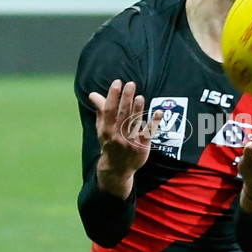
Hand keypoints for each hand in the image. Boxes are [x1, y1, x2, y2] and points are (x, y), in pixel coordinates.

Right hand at [89, 80, 161, 197]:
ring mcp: (130, 141)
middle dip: (126, 99)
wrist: (116, 168)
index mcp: (107, 128)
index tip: (117, 82)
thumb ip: (100, 110)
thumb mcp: (102, 128)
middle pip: (122, 114)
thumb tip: (92, 94)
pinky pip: (148, 133)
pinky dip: (153, 123)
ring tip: (140, 97)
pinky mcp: (142, 146)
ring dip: (138, 110)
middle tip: (130, 84)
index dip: (112, 96)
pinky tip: (159, 112)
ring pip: (134, 123)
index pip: (109, 110)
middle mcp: (118, 134)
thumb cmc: (109, 143)